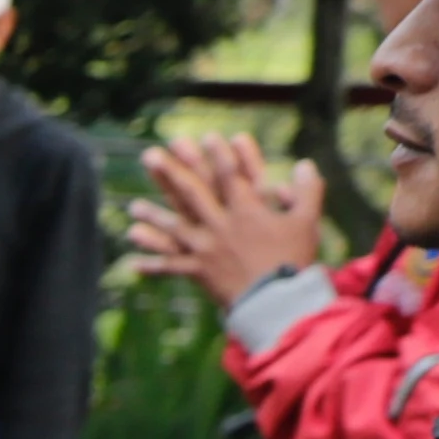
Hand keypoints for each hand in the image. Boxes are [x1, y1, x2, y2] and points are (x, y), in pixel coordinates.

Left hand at [126, 135, 330, 305]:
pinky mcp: (199, 272)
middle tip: (150, 155)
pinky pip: (172, 267)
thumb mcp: (307, 221)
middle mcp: (220, 226)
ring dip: (152, 217)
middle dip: (170, 172)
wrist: (278, 302)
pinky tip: (131, 263)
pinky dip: (153, 265)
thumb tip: (305, 164)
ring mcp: (206, 250)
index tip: (206, 136)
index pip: (229, 176)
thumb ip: (307, 190)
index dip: (217, 155)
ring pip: (174, 229)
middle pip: (191, 194)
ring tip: (132, 207)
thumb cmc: (294, 260)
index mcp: (247, 211)